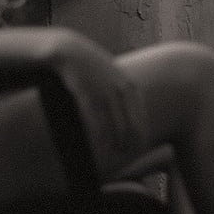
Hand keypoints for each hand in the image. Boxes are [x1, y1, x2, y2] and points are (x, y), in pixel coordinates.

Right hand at [48, 33, 147, 159]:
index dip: (140, 141)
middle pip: (132, 127)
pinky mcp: (88, 92)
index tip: (136, 155)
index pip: (142, 122)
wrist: (71, 51)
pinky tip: (97, 148)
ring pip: (115, 127)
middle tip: (124, 161)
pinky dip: (98, 137)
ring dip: (114, 146)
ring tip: (111, 160)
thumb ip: (126, 95)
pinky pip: (95, 121)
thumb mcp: (115, 78)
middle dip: (129, 147)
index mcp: (132, 88)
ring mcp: (105, 91)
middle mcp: (122, 90)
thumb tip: (130, 118)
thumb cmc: (93, 68)